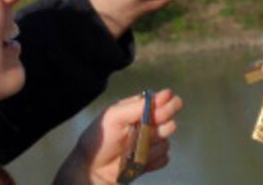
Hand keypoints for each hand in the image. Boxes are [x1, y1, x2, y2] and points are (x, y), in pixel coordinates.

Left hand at [53, 89, 182, 184]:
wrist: (93, 168)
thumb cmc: (101, 137)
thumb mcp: (115, 116)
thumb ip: (138, 106)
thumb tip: (166, 94)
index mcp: (139, 109)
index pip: (161, 101)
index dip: (166, 103)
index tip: (162, 107)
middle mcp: (148, 124)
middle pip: (169, 120)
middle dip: (161, 124)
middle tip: (147, 129)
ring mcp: (151, 143)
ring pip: (166, 142)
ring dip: (153, 146)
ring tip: (134, 149)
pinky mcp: (153, 161)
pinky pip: (164, 159)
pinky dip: (154, 161)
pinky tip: (139, 161)